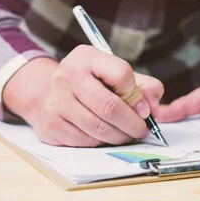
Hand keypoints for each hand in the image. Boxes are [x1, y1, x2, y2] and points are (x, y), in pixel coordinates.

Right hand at [2, 45, 163, 146]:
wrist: (45, 92)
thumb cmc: (91, 82)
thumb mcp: (116, 73)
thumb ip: (144, 86)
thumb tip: (154, 109)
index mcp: (88, 57)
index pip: (121, 74)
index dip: (137, 96)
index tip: (145, 110)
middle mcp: (68, 76)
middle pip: (110, 107)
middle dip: (132, 123)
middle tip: (142, 130)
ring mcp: (56, 101)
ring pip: (98, 128)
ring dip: (120, 136)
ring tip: (128, 135)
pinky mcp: (51, 124)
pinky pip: (84, 141)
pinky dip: (101, 143)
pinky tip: (107, 137)